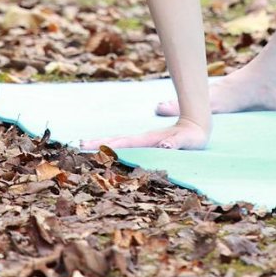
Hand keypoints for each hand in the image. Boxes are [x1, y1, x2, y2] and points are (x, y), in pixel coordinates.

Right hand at [79, 116, 209, 151]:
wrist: (196, 124)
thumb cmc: (192, 136)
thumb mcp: (186, 140)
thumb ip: (175, 142)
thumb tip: (163, 145)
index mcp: (149, 139)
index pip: (125, 142)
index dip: (108, 145)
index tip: (89, 144)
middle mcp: (144, 140)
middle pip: (117, 141)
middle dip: (98, 143)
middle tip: (78, 144)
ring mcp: (145, 142)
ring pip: (121, 144)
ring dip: (104, 146)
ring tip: (85, 147)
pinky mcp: (149, 145)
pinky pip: (129, 148)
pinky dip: (115, 149)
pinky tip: (105, 152)